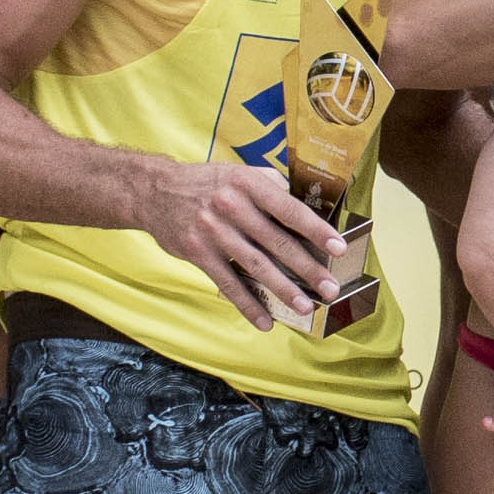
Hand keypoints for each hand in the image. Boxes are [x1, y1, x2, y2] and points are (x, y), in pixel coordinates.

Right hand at [135, 158, 345, 328]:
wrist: (155, 191)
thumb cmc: (207, 183)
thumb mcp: (239, 173)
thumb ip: (271, 187)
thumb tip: (306, 209)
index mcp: (248, 184)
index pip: (289, 209)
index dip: (316, 230)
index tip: (338, 248)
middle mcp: (231, 206)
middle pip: (276, 242)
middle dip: (307, 268)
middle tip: (330, 288)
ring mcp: (213, 231)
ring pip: (255, 265)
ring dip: (283, 289)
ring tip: (305, 306)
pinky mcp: (198, 253)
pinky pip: (228, 283)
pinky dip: (247, 304)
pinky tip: (264, 321)